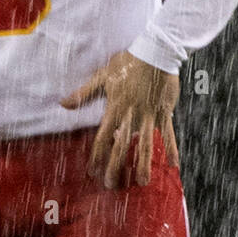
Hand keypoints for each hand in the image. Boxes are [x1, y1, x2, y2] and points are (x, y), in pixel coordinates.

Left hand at [61, 51, 180, 188]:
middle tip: (112, 184)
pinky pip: (168, 133)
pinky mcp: (164, 112)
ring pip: (145, 144)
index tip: (93, 171)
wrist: (155, 52)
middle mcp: (131, 114)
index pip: (102, 136)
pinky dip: (171, 148)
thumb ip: (84, 92)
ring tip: (142, 182)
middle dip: (116, 166)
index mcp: (115, 107)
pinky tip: (174, 164)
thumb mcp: (103, 75)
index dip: (97, 155)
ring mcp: (149, 115)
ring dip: (143, 164)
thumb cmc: (128, 63)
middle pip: (121, 145)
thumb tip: (62, 103)